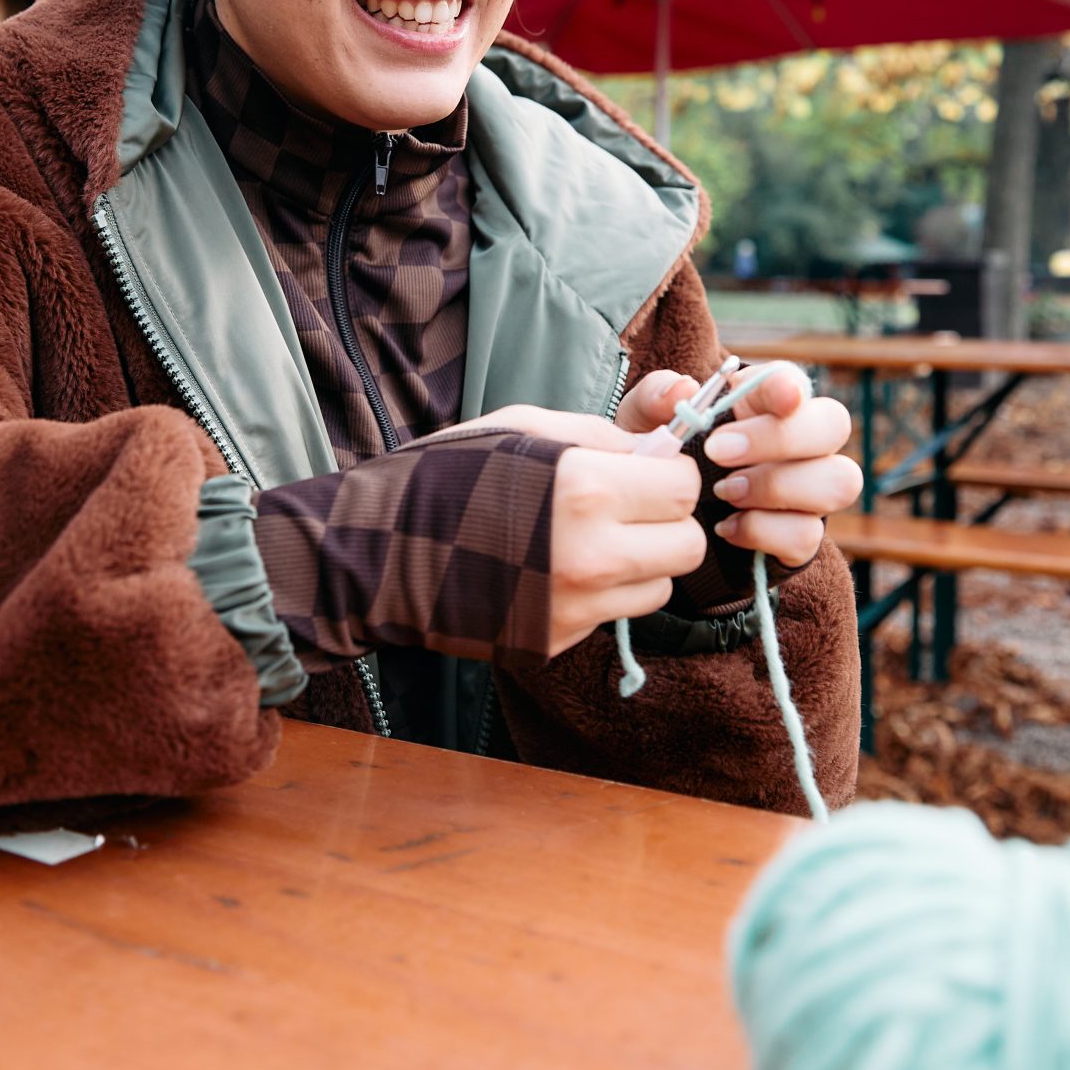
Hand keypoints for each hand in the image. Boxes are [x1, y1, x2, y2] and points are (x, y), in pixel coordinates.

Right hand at [455, 403, 706, 654]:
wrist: (381, 553)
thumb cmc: (449, 476)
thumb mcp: (525, 427)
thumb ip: (602, 437)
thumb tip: (658, 451)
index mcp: (587, 488)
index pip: (684, 487)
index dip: (669, 474)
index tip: (647, 472)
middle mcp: (592, 554)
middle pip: (688, 545)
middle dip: (667, 521)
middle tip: (632, 508)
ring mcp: (576, 607)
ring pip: (660, 587)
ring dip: (642, 563)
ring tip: (594, 541)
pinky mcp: (557, 641)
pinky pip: (612, 616)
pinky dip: (601, 594)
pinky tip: (556, 571)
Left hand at [615, 367, 860, 570]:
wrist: (663, 522)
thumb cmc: (664, 458)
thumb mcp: (644, 425)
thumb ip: (655, 398)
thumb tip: (682, 389)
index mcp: (763, 402)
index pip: (794, 381)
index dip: (790, 385)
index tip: (779, 396)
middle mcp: (801, 442)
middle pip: (834, 425)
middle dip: (781, 437)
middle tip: (719, 452)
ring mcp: (808, 491)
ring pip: (839, 481)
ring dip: (779, 486)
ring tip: (724, 492)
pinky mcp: (800, 536)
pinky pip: (808, 535)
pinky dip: (764, 532)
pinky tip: (726, 527)